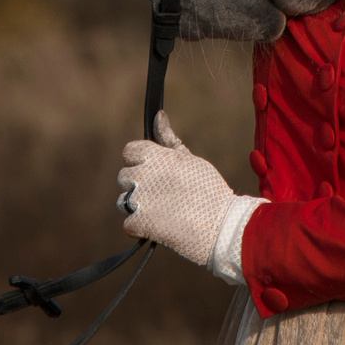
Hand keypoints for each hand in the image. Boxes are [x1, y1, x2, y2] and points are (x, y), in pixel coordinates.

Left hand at [115, 111, 238, 266]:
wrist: (221, 224)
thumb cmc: (209, 189)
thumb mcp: (190, 160)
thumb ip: (169, 140)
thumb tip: (158, 116)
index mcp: (155, 156)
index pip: (129, 151)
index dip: (138, 161)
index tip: (151, 171)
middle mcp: (142, 175)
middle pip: (124, 177)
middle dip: (138, 185)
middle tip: (161, 195)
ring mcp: (138, 200)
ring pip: (123, 201)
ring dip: (137, 207)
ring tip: (162, 212)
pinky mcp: (139, 223)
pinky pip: (128, 224)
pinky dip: (141, 228)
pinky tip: (159, 227)